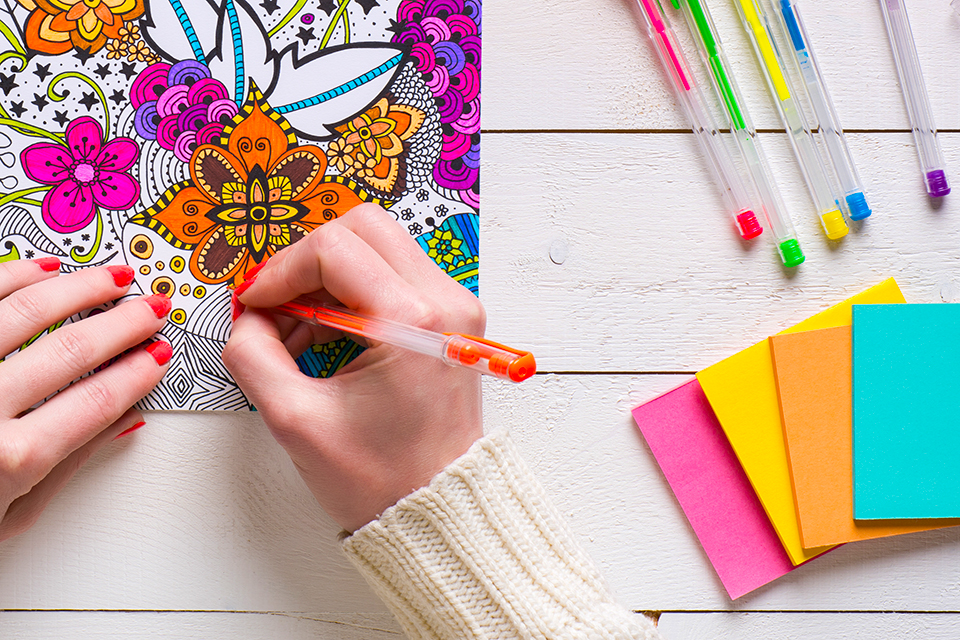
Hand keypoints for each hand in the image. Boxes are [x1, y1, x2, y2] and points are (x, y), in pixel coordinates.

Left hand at [0, 258, 171, 541]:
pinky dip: (11, 276)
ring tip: (111, 277)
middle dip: (124, 324)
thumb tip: (124, 420)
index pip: (97, 402)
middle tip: (152, 307)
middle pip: (71, 351)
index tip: (159, 355)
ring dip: (79, 288)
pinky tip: (43, 270)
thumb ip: (70, 464)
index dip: (137, 373)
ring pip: (24, 312)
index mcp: (8, 460)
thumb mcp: (10, 517)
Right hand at [223, 204, 484, 531]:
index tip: (254, 304)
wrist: (438, 508)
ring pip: (379, 246)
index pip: (333, 249)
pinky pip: (395, 274)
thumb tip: (248, 315)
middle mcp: (446, 302)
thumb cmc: (380, 478)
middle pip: (363, 227)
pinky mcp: (453, 316)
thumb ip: (254, 354)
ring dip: (328, 277)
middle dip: (307, 259)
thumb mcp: (294, 420)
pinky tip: (326, 334)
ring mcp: (456, 306)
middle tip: (277, 304)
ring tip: (296, 333)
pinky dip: (352, 292)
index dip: (280, 270)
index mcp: (415, 322)